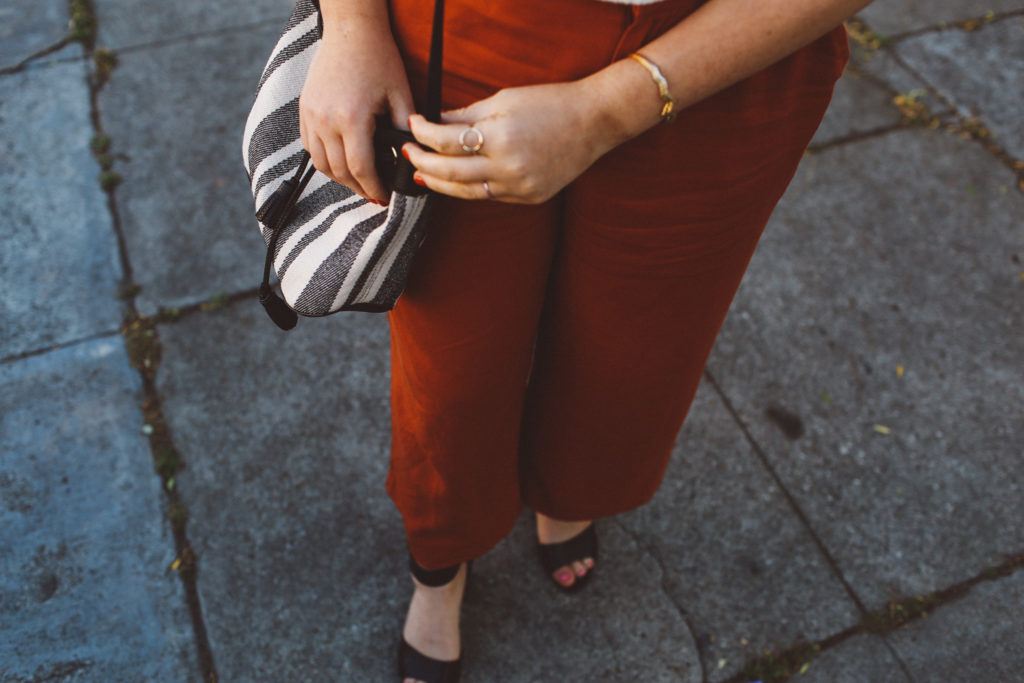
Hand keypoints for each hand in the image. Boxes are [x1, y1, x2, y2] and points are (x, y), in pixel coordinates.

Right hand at [299, 17, 414, 203]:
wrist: (350, 31)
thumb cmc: (379, 58)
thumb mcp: (401, 95)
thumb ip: (405, 131)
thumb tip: (411, 161)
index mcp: (351, 118)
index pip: (361, 169)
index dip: (374, 188)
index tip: (385, 198)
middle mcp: (325, 120)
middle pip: (340, 172)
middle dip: (360, 188)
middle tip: (375, 195)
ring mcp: (311, 116)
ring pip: (322, 164)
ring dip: (341, 178)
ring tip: (360, 181)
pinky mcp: (304, 110)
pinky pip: (310, 148)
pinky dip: (326, 160)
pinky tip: (342, 161)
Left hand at [400, 79, 622, 203]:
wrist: (594, 122)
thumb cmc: (550, 103)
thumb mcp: (503, 100)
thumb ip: (465, 116)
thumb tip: (434, 125)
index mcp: (500, 137)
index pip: (446, 141)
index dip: (423, 134)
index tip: (412, 126)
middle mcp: (509, 167)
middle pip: (450, 173)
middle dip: (422, 163)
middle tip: (407, 155)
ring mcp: (520, 187)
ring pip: (467, 193)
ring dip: (440, 184)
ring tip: (422, 175)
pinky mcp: (530, 198)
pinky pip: (491, 196)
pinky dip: (470, 189)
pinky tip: (456, 181)